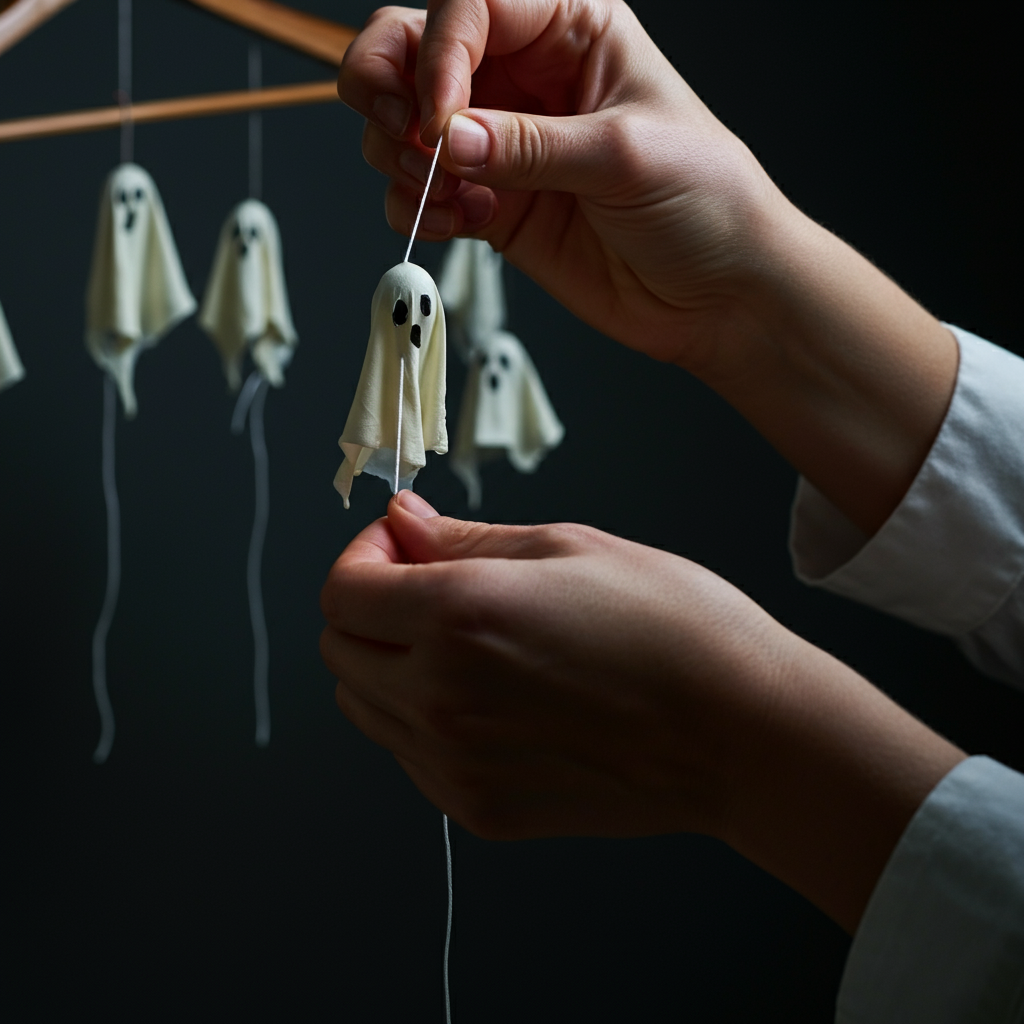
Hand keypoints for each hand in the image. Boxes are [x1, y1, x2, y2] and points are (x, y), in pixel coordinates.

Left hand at [321, 491, 963, 931]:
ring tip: (467, 644)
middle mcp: (441, 697)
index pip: (342, 591)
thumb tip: (401, 523)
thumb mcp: (568, 548)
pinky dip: (425, 720)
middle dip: (370, 608)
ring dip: (390, 665)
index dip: (364, 556)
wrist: (743, 733)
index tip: (402, 547)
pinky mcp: (479, 809)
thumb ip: (463, 539)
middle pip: (338, 651)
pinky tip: (492, 697)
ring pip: (365, 708)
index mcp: (459, 618)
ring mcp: (455, 764)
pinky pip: (410, 756)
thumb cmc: (676, 628)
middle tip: (432, 587)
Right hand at [339, 0, 957, 533]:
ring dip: (401, 156)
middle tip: (405, 135)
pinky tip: (464, 224)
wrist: (717, 295)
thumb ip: (530, 146)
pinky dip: (420, 209)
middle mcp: (526, 77)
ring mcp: (502, 144)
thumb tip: (448, 137)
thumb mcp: (624, 155)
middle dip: (390, 86)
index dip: (440, 53)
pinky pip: (422, 194)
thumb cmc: (705, 202)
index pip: (471, 4)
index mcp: (570, 27)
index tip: (440, 117)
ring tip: (450, 192)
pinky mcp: (492, 205)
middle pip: (414, 48)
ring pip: (404, 123)